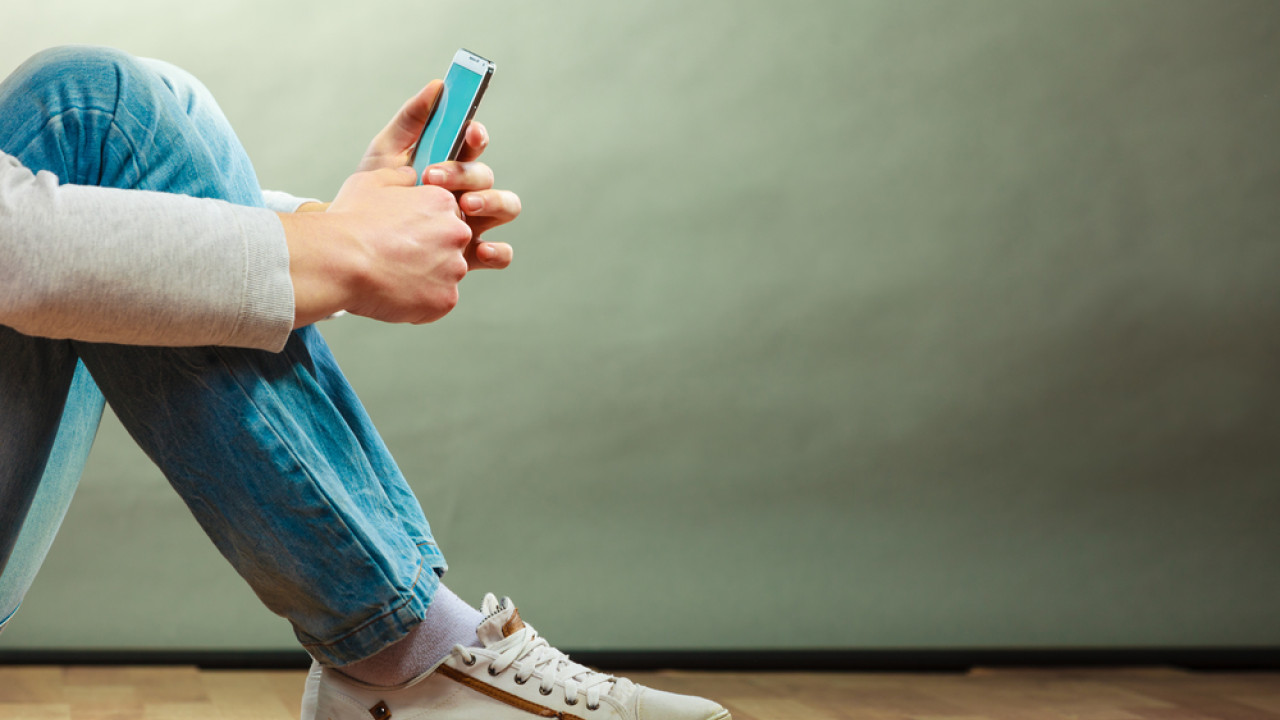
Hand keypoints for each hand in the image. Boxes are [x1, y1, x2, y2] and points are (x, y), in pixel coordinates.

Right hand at [281, 165, 473, 326]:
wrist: (339, 260)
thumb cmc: (350, 223)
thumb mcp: (370, 182)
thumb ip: (397, 177)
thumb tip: (409, 177)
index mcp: (442, 203)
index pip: (445, 217)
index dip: (422, 229)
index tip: (402, 237)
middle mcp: (456, 234)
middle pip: (449, 247)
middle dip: (427, 254)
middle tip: (395, 258)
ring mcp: (454, 269)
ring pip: (444, 276)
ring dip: (423, 279)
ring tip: (390, 276)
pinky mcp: (445, 299)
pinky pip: (437, 303)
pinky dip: (418, 303)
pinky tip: (393, 293)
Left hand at [358, 82, 518, 268]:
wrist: (356, 245)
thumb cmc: (373, 195)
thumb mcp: (385, 154)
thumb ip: (411, 120)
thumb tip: (438, 86)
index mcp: (450, 164)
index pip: (473, 145)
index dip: (477, 135)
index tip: (469, 131)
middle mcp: (467, 190)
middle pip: (486, 175)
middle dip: (467, 173)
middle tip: (435, 178)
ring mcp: (472, 222)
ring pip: (506, 206)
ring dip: (492, 202)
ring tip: (465, 206)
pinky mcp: (471, 255)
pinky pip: (501, 253)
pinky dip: (498, 251)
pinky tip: (480, 250)